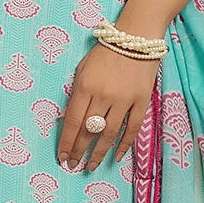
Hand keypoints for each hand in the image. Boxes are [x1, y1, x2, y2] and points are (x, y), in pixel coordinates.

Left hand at [56, 41, 161, 173]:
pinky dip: (124, 144)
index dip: (66, 142)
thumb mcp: (82, 68)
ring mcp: (124, 100)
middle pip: (88, 131)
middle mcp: (103, 95)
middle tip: (73, 166)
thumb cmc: (105, 51)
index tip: (62, 156)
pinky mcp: (141, 101)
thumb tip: (69, 119)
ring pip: (109, 134)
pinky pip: (132, 128)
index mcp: (85, 86)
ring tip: (91, 166)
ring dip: (98, 152)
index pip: (72, 121)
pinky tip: (116, 156)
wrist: (137, 37)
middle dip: (79, 151)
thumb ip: (76, 93)